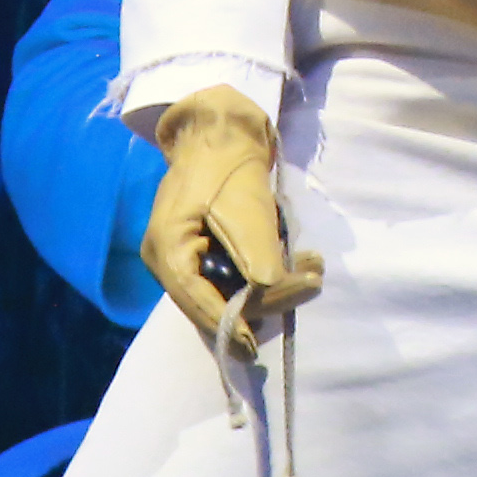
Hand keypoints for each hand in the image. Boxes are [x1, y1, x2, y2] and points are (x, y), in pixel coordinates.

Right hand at [140, 92, 316, 349]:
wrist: (221, 128)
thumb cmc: (228, 163)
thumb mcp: (247, 207)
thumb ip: (257, 253)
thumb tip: (269, 293)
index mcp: (165, 249)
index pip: (195, 300)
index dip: (227, 324)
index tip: (254, 347)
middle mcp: (168, 261)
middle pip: (212, 302)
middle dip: (264, 299)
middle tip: (312, 280)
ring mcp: (185, 258)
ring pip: (226, 292)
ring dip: (271, 287)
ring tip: (312, 266)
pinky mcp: (204, 253)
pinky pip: (232, 278)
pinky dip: (264, 274)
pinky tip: (297, 260)